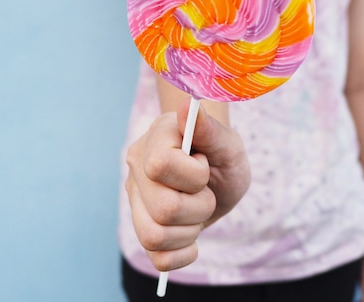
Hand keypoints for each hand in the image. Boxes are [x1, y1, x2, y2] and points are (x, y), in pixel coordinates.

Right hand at [125, 99, 249, 271]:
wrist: (217, 172)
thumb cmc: (222, 154)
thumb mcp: (228, 143)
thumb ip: (209, 129)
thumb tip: (187, 105)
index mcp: (155, 140)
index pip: (160, 167)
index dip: (193, 174)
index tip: (204, 165)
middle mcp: (136, 169)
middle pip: (161, 209)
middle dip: (199, 207)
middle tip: (206, 192)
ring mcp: (135, 201)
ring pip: (153, 237)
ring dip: (190, 230)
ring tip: (198, 211)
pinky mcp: (142, 229)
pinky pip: (157, 258)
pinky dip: (182, 253)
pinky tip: (191, 236)